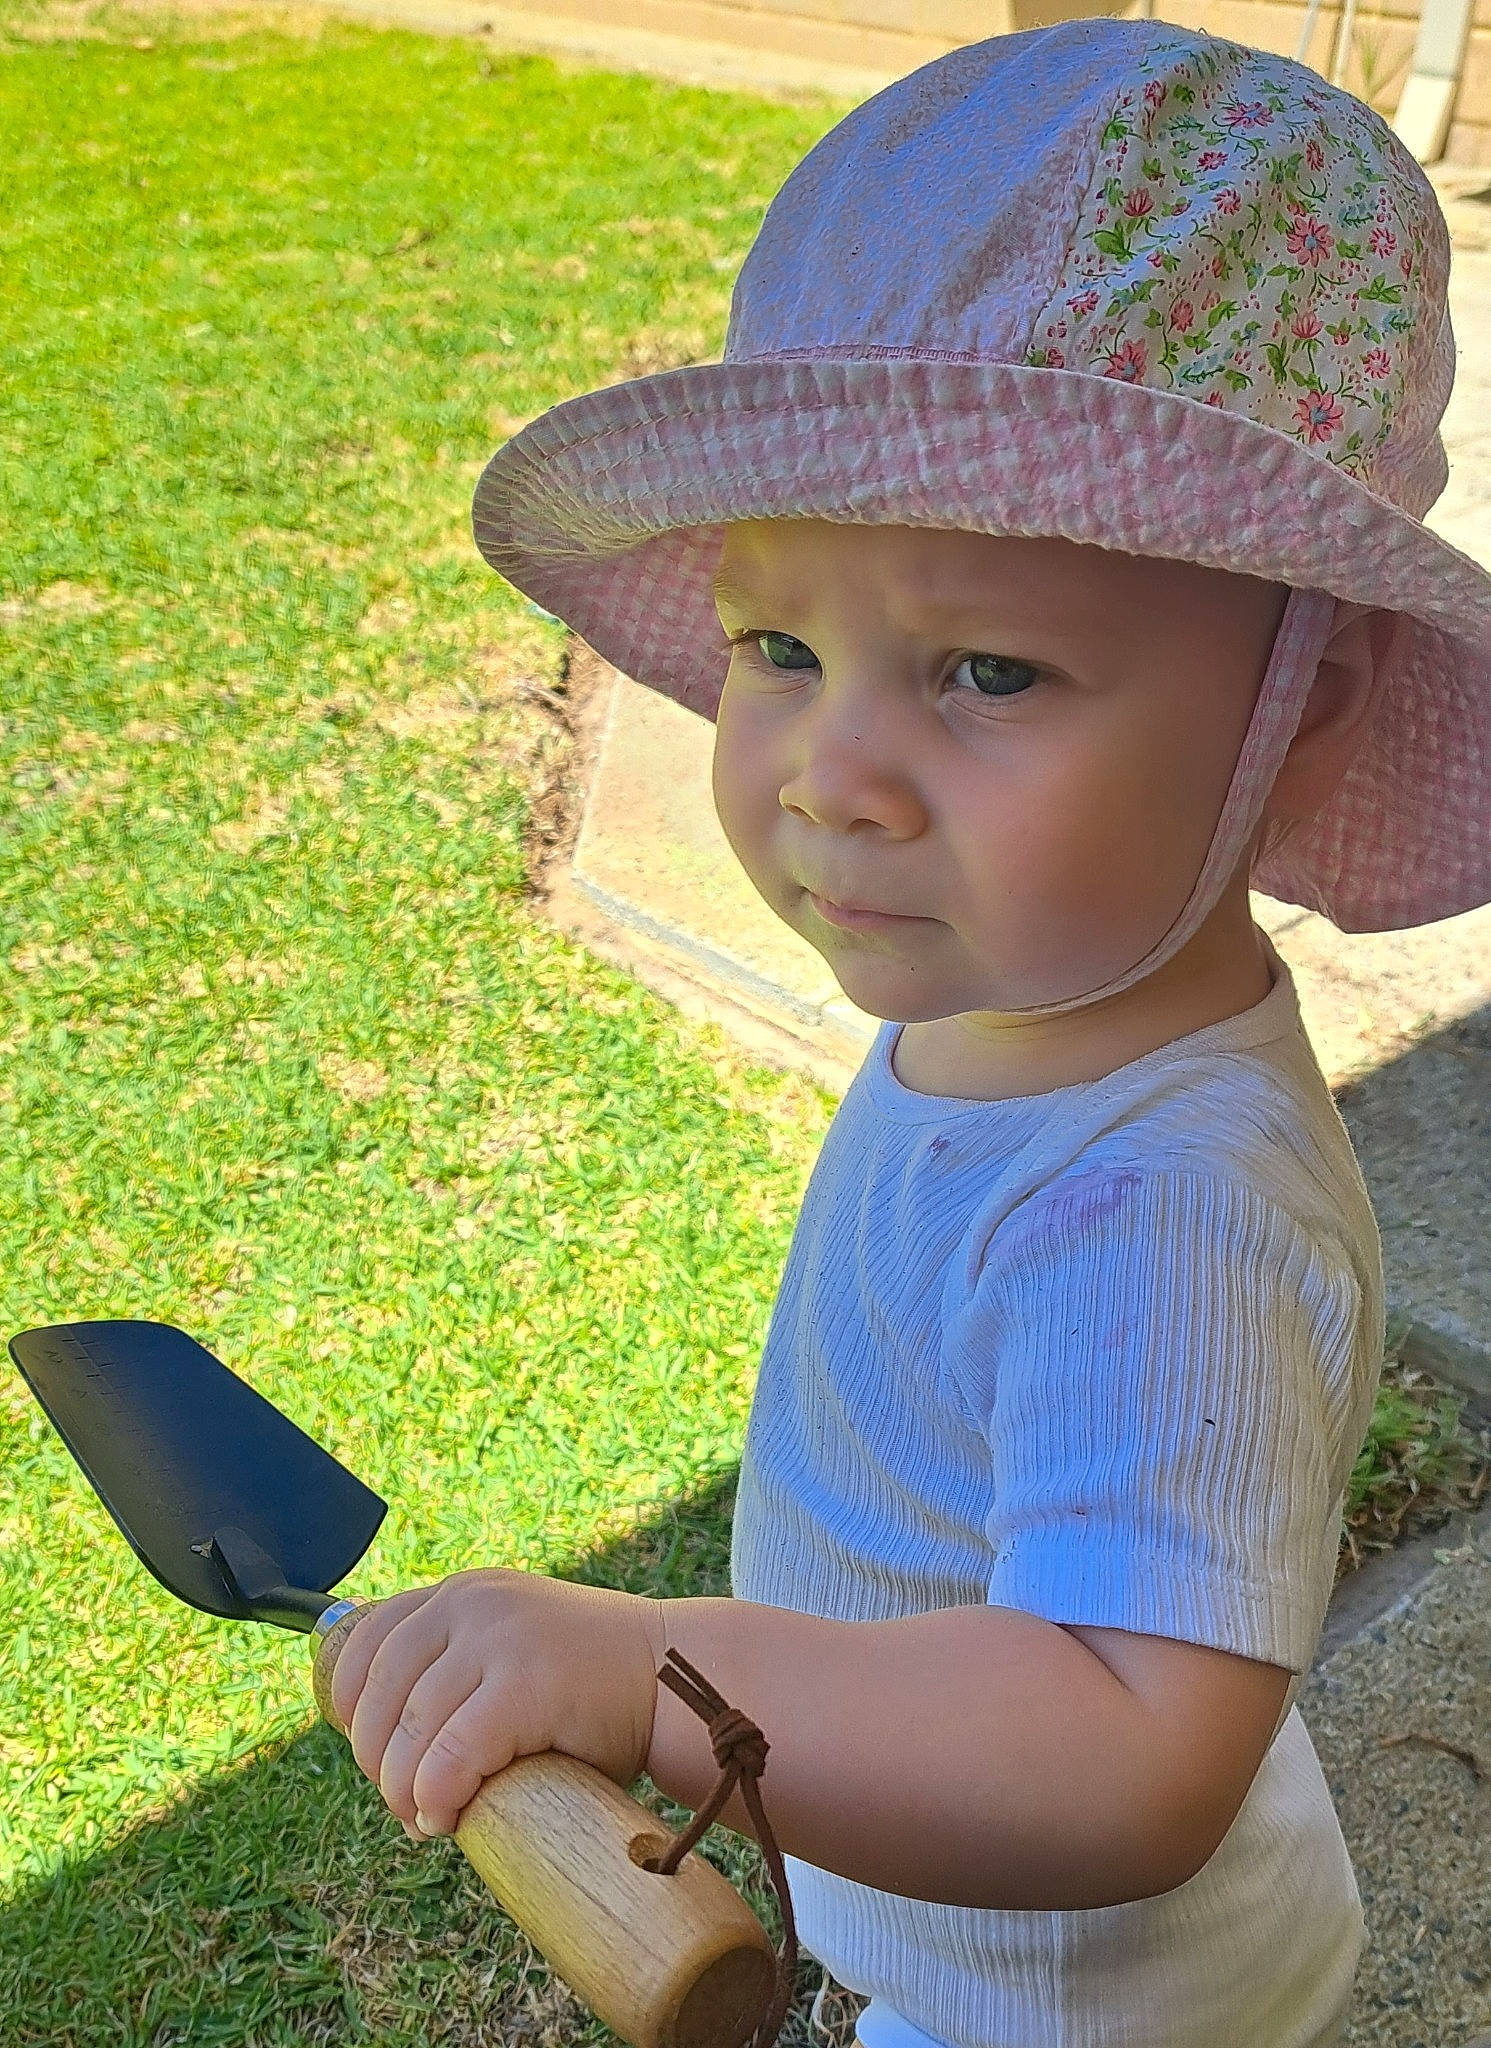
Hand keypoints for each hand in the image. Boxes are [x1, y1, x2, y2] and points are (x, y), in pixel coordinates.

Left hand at [329, 1568, 666, 1841]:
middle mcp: (472, 1603)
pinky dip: (437, 1796)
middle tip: (404, 1803)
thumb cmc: (594, 1686)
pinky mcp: (524, 1683)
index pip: (368, 1638)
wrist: (677, 1679)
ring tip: (426, 1819)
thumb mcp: (512, 1650)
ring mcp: (499, 1638)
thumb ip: (460, 1667)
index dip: (350, 1704)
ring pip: (409, 1730)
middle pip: (378, 1690)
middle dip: (377, 1759)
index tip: (370, 1751)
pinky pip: (449, 1755)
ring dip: (404, 1791)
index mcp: (464, 1594)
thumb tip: (385, 1744)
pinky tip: (448, 1818)